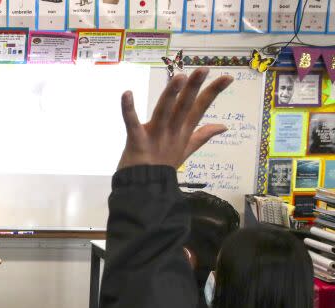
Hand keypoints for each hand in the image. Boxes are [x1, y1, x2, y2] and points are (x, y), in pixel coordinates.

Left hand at [118, 68, 232, 170]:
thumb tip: (223, 126)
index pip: (200, 108)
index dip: (213, 92)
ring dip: (170, 95)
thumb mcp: (186, 150)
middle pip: (184, 107)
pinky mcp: (136, 141)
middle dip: (194, 88)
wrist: (144, 189)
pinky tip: (127, 93)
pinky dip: (128, 109)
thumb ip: (203, 135)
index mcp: (183, 132)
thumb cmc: (162, 167)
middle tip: (203, 70)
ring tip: (179, 77)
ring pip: (163, 112)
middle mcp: (171, 132)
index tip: (228, 77)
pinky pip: (132, 123)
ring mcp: (154, 136)